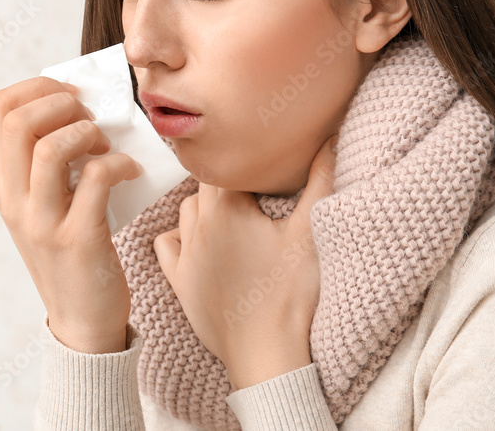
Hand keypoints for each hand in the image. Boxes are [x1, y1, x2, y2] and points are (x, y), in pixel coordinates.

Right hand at [0, 77, 142, 352]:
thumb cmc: (72, 248)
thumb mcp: (43, 202)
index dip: (37, 86)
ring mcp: (41, 221)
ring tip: (106, 145)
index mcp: (1, 183)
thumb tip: (81, 105)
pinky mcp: (77, 239)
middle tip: (91, 117)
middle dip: (63, 101)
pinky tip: (130, 170)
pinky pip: (97, 178)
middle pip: (18, 119)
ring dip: (89, 131)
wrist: (82, 319)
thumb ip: (47, 160)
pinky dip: (119, 163)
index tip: (71, 94)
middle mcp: (12, 200)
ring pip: (52, 147)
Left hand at [153, 134, 336, 388]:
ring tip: (234, 211)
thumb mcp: (311, 230)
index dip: (246, 159)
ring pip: (185, 212)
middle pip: (205, 185)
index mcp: (225, 208)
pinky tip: (199, 240)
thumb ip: (320, 177)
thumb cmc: (290, 295)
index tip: (264, 162)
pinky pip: (165, 246)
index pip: (226, 164)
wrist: (267, 356)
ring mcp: (185, 257)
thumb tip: (329, 137)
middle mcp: (197, 227)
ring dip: (204, 206)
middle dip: (228, 181)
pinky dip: (178, 236)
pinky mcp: (180, 284)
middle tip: (256, 188)